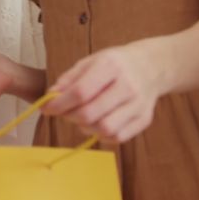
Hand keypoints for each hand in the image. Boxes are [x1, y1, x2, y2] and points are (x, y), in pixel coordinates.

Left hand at [43, 44, 165, 142]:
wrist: (151, 67)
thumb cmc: (114, 65)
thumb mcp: (90, 62)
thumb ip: (69, 79)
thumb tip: (50, 97)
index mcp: (111, 66)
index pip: (81, 91)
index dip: (60, 103)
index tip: (47, 108)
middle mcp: (127, 85)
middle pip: (90, 113)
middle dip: (70, 116)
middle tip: (65, 113)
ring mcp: (138, 104)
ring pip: (104, 129)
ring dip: (85, 128)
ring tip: (82, 118)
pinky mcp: (144, 119)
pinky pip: (117, 137)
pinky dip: (101, 135)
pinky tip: (98, 123)